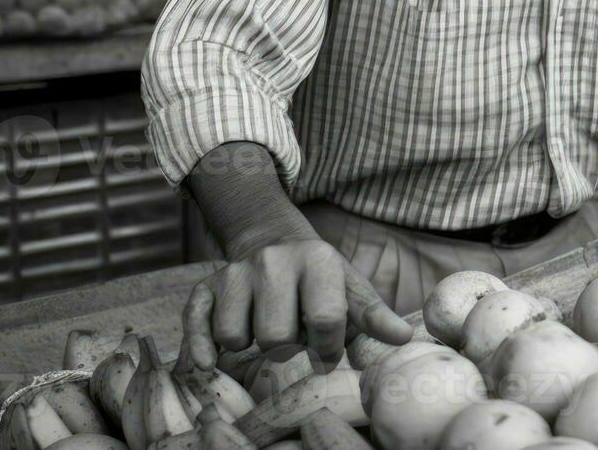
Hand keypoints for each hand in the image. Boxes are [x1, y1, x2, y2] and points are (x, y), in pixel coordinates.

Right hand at [179, 237, 411, 371]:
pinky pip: (196, 326)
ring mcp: (236, 274)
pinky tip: (211, 359)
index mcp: (316, 261)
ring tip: (265, 324)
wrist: (272, 237)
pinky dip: (201, 347)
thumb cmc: (318, 274)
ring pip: (235, 337)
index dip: (329, 346)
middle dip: (287, 347)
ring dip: (251, 343)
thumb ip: (373, 314)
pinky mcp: (206, 287)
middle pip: (276, 337)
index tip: (327, 347)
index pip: (325, 320)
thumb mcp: (350, 285)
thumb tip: (402, 339)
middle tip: (293, 334)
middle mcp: (273, 263)